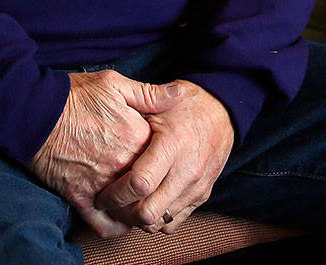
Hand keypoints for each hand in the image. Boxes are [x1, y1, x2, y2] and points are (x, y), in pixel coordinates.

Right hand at [29, 70, 183, 237]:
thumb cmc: (74, 96)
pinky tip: (120, 217)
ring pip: (133, 212)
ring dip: (139, 210)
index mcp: (137, 136)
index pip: (166, 156)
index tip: (163, 154)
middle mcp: (123, 164)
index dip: (166, 156)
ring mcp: (102, 184)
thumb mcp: (114, 84)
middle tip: (156, 183)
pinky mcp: (81, 198)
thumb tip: (181, 94)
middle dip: (157, 188)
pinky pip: (106, 225)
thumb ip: (150, 93)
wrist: (33, 113)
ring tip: (140, 202)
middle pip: (153, 187)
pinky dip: (116, 226)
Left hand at [94, 80, 233, 233]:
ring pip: (159, 222)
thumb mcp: (160, 102)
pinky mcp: (201, 197)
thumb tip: (105, 124)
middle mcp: (187, 170)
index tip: (102, 194)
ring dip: (137, 219)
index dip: (115, 194)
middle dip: (123, 213)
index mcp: (173, 144)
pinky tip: (145, 204)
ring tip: (125, 204)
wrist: (223, 113)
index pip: (140, 183)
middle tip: (110, 204)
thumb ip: (133, 112)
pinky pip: (174, 224)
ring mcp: (196, 187)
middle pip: (149, 212)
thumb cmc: (186, 105)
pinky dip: (156, 221)